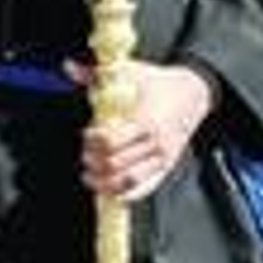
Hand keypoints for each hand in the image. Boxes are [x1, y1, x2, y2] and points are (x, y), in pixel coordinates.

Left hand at [72, 61, 216, 202]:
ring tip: (91, 174)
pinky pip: (143, 190)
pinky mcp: (166, 168)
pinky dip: (123, 194)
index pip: (110, 142)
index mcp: (146, 120)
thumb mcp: (130, 71)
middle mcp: (156, 143)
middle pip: (114, 164)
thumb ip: (97, 74)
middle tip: (86, 154)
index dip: (92, 142)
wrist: (193, 93)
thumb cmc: (159, 83)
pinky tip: (107, 188)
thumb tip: (69, 67)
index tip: (86, 134)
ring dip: (103, 182)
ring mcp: (162, 158)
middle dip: (93, 161)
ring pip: (127, 182)